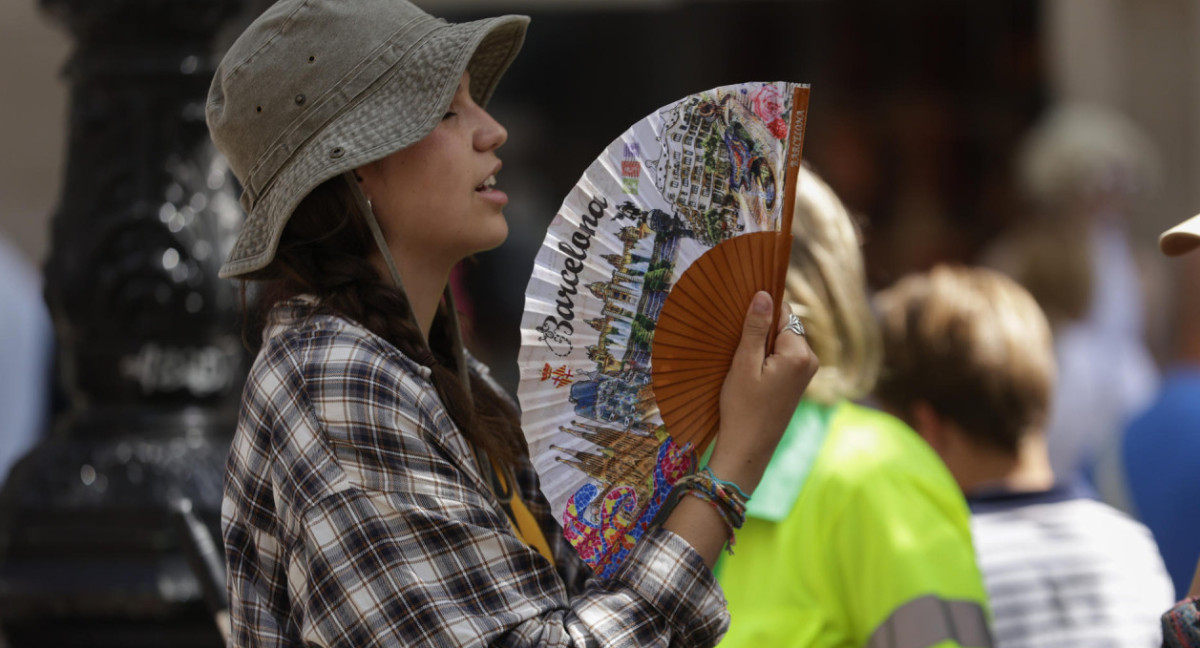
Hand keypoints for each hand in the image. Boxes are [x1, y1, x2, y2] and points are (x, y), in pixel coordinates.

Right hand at [709, 291, 817, 494]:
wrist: (749, 447)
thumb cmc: (742, 407)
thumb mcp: (744, 364)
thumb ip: (755, 328)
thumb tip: (764, 294)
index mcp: (799, 353)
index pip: (783, 313)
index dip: (761, 313)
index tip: (742, 323)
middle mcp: (810, 359)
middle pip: (785, 326)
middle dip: (762, 330)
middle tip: (739, 350)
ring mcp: (807, 371)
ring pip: (783, 341)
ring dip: (763, 345)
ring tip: (744, 365)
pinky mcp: (800, 381)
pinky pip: (785, 356)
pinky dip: (768, 357)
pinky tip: (752, 373)